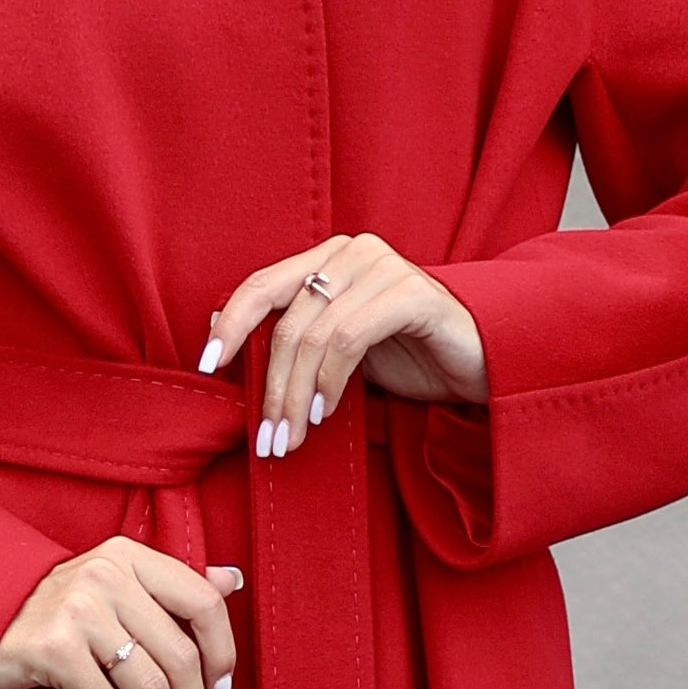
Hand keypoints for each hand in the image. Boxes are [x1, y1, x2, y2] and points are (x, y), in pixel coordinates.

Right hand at [0, 537, 244, 688]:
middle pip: (180, 656)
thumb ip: (169, 584)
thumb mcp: (110, 587)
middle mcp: (107, 576)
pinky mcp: (52, 649)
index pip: (202, 603)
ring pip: (150, 688)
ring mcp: (78, 610)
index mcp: (128, 557)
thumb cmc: (47, 615)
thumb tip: (232, 580)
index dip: (223, 655)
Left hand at [199, 233, 488, 455]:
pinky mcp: (413, 293)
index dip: (228, 323)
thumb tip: (219, 332)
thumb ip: (291, 337)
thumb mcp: (337, 351)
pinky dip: (331, 381)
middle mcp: (353, 251)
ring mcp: (384, 266)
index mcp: (329, 258)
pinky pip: (350, 338)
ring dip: (297, 395)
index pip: (262, 284)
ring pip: (314, 333)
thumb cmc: (409, 357)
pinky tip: (327, 412)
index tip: (206, 366)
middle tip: (267, 437)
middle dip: (270, 386)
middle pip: (285, 319)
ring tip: (293, 436)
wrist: (481, 364)